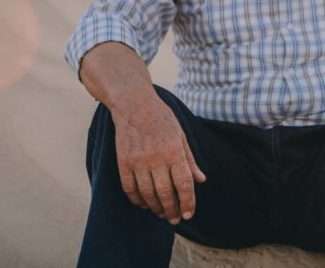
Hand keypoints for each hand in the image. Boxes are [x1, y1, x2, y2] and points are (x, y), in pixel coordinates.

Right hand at [112, 94, 206, 223]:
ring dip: (155, 207)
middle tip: (175, 219)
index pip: (184, 184)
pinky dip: (137, 200)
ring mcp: (138, 161)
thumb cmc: (162, 119)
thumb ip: (190, 160)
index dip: (188, 201)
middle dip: (172, 210)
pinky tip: (144, 204)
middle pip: (165, 193)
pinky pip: (129, 188)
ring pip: (147, 194)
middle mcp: (156, 158)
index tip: (189, 214)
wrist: (134, 104)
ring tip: (162, 213)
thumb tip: (201, 180)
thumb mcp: (181, 136)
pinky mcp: (123, 162)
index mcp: (174, 151)